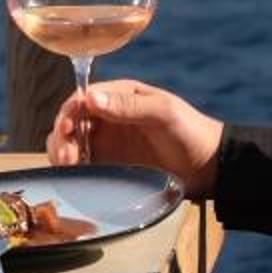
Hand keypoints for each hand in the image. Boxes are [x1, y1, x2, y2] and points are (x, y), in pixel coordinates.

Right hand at [44, 79, 223, 196]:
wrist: (209, 168)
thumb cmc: (190, 131)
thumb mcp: (163, 112)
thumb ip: (129, 105)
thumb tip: (91, 98)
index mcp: (120, 96)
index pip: (83, 99)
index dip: (70, 112)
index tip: (68, 128)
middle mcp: (108, 118)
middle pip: (71, 122)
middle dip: (62, 136)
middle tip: (68, 157)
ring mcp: (107, 144)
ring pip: (70, 144)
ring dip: (62, 152)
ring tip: (68, 167)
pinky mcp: (109, 167)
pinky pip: (81, 166)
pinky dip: (71, 169)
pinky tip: (75, 176)